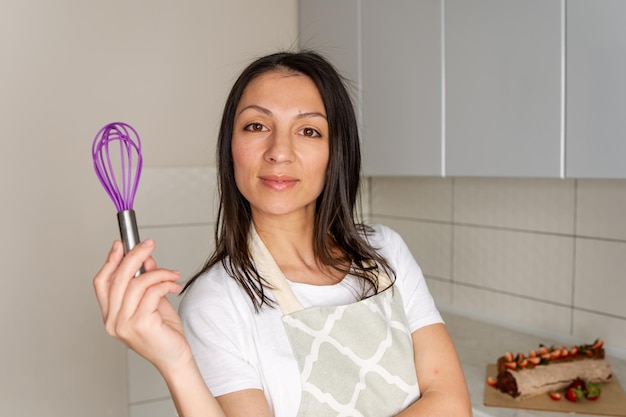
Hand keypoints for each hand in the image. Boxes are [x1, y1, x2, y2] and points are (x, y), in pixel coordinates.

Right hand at [93, 239, 192, 372]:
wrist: (176, 359)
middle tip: (149, 244)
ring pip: (137, 283)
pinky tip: (174, 285)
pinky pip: (152, 292)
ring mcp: (124, 324)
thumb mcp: (153, 302)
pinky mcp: (140, 324)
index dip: (110, 260)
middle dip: (135, 256)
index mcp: (110, 315)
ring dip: (158, 272)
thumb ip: (146, 282)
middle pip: (118, 278)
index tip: (120, 244)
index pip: (102, 282)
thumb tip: (145, 259)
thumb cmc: (164, 334)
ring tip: (172, 274)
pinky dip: (165, 283)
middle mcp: (113, 321)